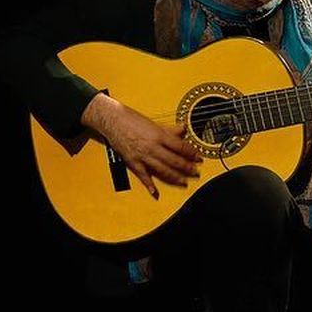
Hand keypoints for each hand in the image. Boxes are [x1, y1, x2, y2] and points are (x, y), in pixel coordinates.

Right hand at [81, 94, 202, 198]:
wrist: (112, 120)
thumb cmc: (131, 119)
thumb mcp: (154, 123)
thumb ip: (169, 129)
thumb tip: (183, 129)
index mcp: (159, 135)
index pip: (180, 147)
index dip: (192, 153)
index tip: (199, 157)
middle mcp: (152, 147)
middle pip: (174, 160)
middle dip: (187, 167)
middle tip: (195, 172)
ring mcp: (142, 155)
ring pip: (162, 169)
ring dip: (175, 177)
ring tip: (184, 181)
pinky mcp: (133, 161)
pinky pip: (143, 175)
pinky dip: (149, 185)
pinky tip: (155, 192)